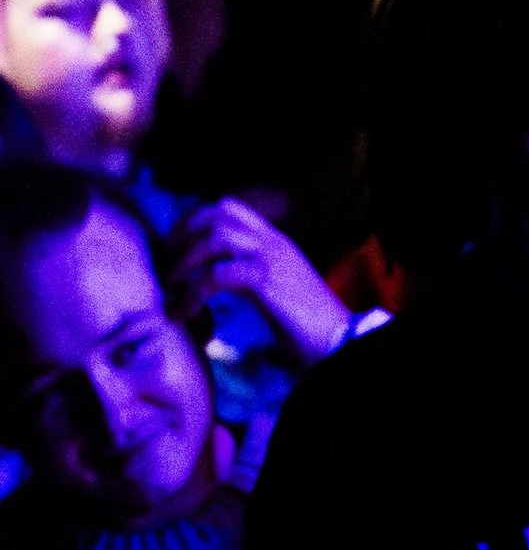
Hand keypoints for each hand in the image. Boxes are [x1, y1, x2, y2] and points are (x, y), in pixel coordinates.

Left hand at [164, 201, 353, 365]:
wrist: (340, 341)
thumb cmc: (310, 327)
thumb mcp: (278, 291)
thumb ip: (252, 276)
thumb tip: (217, 277)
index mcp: (277, 242)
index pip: (230, 208)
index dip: (196, 221)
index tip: (177, 246)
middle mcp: (273, 242)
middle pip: (219, 211)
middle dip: (185, 233)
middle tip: (167, 261)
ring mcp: (270, 258)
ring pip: (214, 237)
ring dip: (186, 262)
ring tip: (172, 288)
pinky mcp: (265, 280)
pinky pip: (217, 275)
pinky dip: (194, 293)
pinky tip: (187, 312)